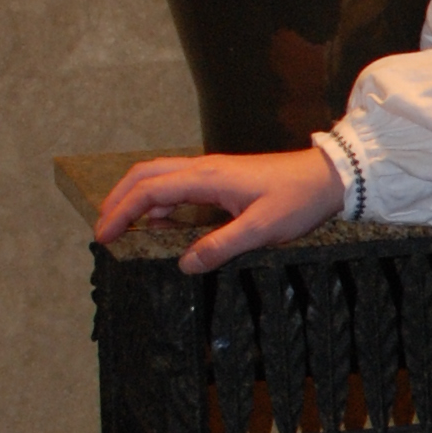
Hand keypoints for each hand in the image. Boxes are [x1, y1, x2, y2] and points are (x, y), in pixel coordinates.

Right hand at [93, 144, 343, 268]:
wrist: (328, 178)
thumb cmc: (299, 199)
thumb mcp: (262, 229)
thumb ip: (222, 246)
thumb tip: (184, 264)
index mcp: (207, 177)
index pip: (150, 190)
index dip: (122, 211)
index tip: (104, 235)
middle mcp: (204, 168)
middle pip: (146, 176)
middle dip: (119, 200)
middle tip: (103, 230)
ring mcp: (212, 171)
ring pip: (160, 177)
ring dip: (137, 199)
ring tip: (123, 227)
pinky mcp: (222, 179)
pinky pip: (179, 185)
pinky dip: (160, 201)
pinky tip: (160, 223)